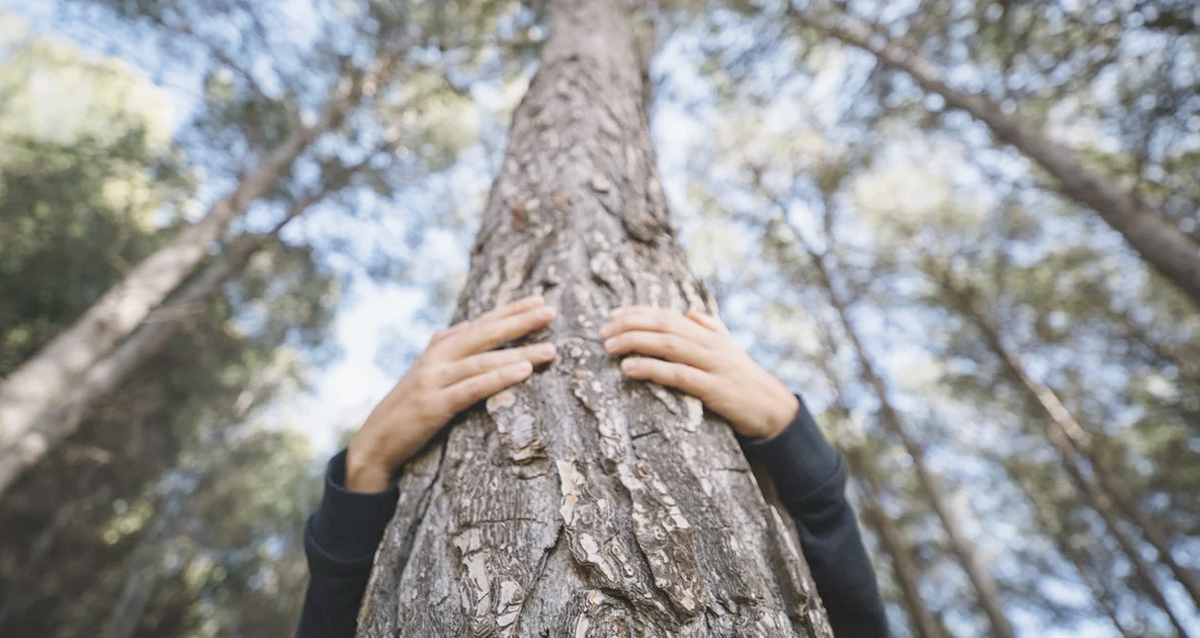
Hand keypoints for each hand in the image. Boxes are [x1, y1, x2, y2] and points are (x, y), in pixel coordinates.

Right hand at [345, 294, 557, 491]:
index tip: (538, 300)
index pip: (480, 323)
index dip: (509, 311)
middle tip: (550, 311)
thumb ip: (441, 348)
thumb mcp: (422, 372)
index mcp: (438, 349)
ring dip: (520, 353)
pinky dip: (499, 378)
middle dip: (520, 321)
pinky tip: (523, 371)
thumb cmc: (405, 408)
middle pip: (485, 334)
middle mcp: (437, 359)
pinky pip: (472, 388)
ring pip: (484, 361)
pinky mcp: (435, 406)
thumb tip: (461, 326)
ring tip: (550, 350)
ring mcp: (434, 381)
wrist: (374, 442)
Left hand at [600, 305, 798, 439]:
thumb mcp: (728, 349)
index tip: (613, 315)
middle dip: (630, 325)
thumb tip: (690, 311)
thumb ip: (710, 328)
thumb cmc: (744, 379)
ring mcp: (712, 365)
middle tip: (603, 332)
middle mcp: (709, 344)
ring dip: (636, 343)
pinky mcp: (713, 389)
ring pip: (668, 346)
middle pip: (664, 326)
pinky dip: (651, 369)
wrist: (772, 407)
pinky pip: (678, 375)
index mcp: (708, 334)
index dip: (638, 313)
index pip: (668, 315)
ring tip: (610, 347)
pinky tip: (629, 369)